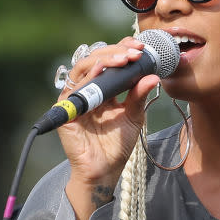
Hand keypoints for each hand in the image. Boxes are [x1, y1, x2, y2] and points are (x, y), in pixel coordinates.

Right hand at [57, 37, 161, 219]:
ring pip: (83, 66)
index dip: (123, 50)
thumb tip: (153, 76)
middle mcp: (88, 89)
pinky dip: (88, 75)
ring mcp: (76, 97)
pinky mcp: (66, 108)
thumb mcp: (134, 117)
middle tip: (135, 52)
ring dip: (104, 58)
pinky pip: (75, 86)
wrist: (105, 171)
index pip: (111, 61)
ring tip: (123, 59)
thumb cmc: (117, 145)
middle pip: (96, 58)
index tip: (141, 48)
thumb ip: (139, 96)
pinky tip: (102, 69)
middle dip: (116, 51)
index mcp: (104, 89)